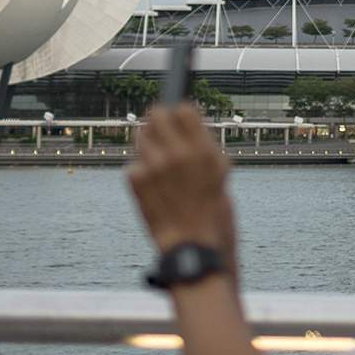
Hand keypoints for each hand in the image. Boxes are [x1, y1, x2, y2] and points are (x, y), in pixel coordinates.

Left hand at [128, 104, 236, 256]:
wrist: (191, 246)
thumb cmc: (211, 213)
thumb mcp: (220, 174)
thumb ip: (205, 146)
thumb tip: (190, 123)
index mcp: (202, 150)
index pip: (182, 109)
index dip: (181, 116)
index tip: (180, 123)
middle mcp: (177, 153)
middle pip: (155, 114)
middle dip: (160, 124)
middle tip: (164, 138)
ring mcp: (153, 165)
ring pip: (141, 136)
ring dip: (149, 147)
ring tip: (160, 168)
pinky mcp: (136, 180)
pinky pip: (134, 163)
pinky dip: (141, 172)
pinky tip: (153, 188)